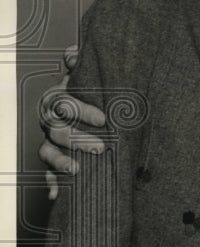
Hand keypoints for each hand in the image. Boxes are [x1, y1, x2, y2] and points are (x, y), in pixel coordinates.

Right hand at [38, 46, 106, 199]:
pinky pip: (47, 173)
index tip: (104, 119)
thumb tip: (73, 52)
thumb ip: (83, 65)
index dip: (81, 110)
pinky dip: (53, 184)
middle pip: (55, 130)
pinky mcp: (53, 160)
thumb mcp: (91, 78)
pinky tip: (57, 194)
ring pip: (47, 151)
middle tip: (101, 147)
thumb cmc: (92, 93)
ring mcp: (49, 141)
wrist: (95, 109)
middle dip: (76, 139)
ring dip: (61, 161)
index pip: (62, 103)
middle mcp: (50, 121)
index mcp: (58, 99)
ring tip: (78, 170)